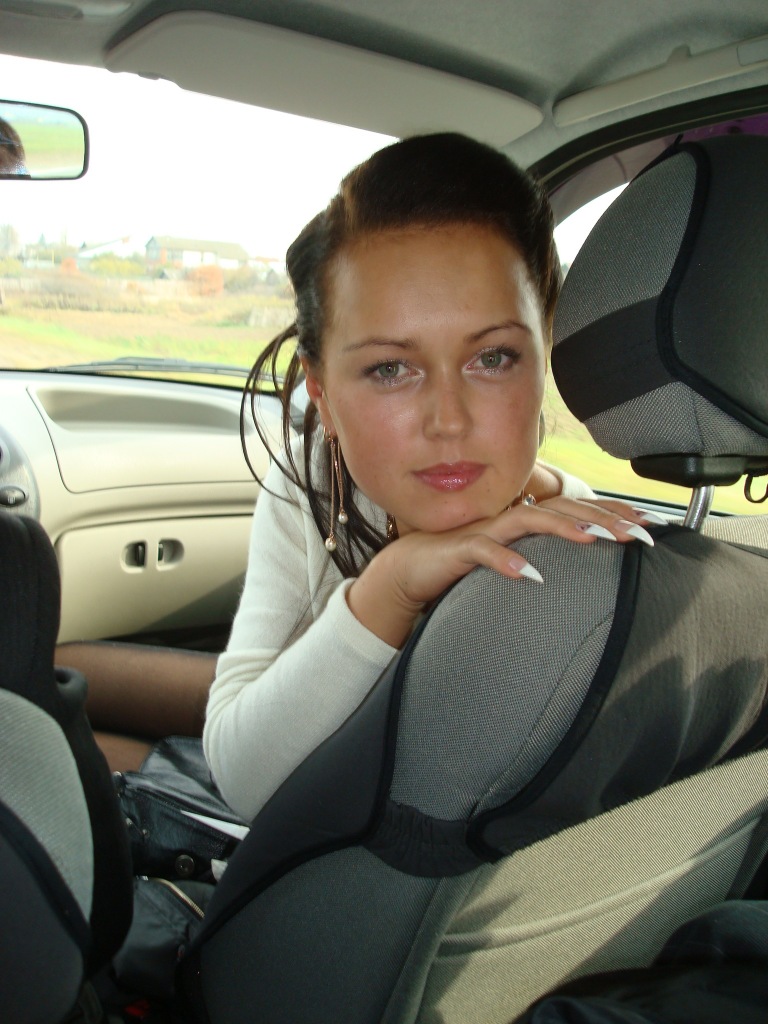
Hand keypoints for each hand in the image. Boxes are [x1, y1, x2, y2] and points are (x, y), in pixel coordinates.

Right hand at [347, 497, 657, 646]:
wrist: (412, 569)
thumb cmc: (466, 565)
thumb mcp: (515, 560)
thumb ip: (545, 557)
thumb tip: (588, 569)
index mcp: (526, 517)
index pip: (577, 508)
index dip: (613, 514)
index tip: (650, 526)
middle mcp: (510, 517)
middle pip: (562, 508)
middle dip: (603, 518)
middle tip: (638, 535)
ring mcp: (486, 530)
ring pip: (530, 520)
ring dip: (564, 528)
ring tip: (595, 541)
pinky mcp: (461, 549)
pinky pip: (484, 551)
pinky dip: (506, 561)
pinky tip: (530, 575)